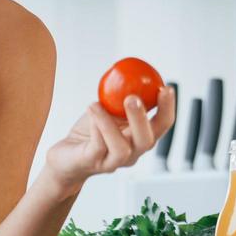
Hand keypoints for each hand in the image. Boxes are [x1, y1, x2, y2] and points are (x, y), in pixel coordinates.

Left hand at [44, 85, 176, 197]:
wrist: (67, 156)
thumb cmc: (90, 132)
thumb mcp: (109, 111)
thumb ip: (121, 97)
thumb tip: (130, 71)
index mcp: (140, 137)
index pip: (162, 125)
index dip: (168, 108)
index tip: (165, 88)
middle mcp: (132, 152)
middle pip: (147, 141)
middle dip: (142, 118)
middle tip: (133, 98)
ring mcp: (113, 161)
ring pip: (121, 149)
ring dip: (110, 124)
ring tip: (97, 104)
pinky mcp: (93, 163)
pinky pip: (98, 147)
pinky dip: (95, 127)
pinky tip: (90, 111)